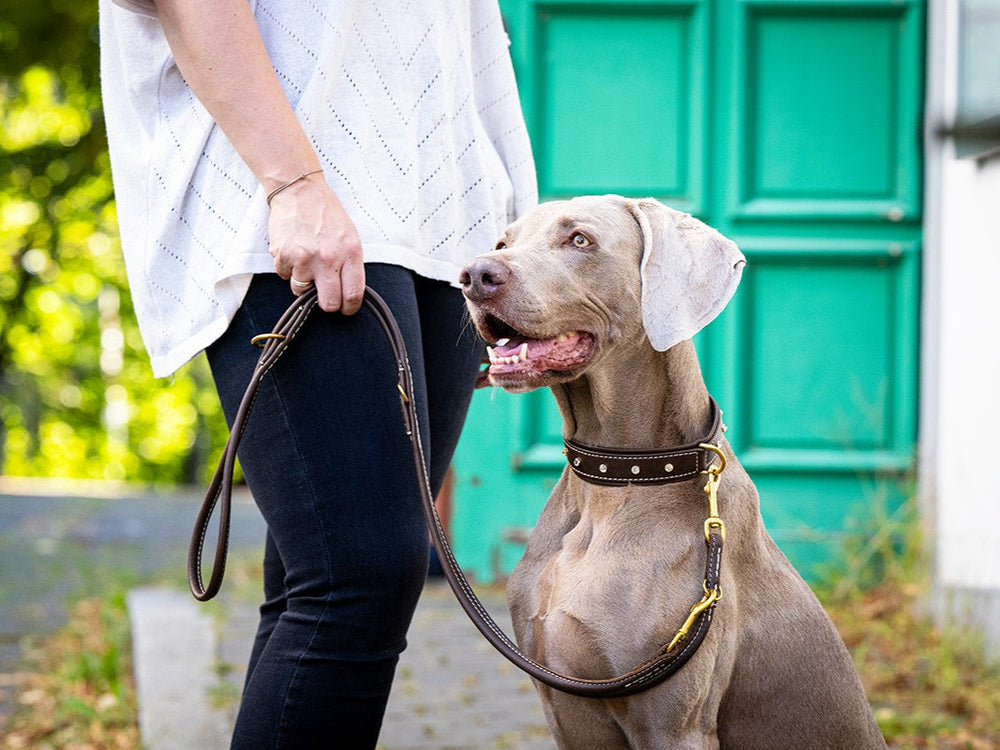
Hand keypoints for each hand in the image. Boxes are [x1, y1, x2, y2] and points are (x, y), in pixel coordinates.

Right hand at [267, 176, 364, 314]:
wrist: (299, 190)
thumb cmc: (327, 214)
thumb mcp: (350, 237)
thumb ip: (350, 265)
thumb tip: (346, 294)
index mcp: (350, 253)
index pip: (353, 294)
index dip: (349, 308)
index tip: (346, 309)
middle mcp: (327, 258)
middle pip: (328, 303)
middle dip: (327, 303)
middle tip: (324, 294)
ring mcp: (303, 259)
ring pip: (301, 291)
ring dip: (303, 281)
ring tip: (306, 260)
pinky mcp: (282, 256)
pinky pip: (284, 275)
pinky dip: (288, 268)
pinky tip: (293, 249)